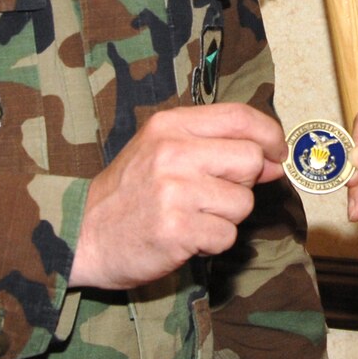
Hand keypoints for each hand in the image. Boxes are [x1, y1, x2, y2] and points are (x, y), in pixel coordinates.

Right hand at [69, 102, 285, 289]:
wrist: (81, 235)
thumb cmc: (128, 193)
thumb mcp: (162, 151)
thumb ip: (215, 147)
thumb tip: (271, 161)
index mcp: (169, 125)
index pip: (240, 117)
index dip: (270, 134)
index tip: (276, 153)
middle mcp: (172, 153)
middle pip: (250, 159)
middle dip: (243, 183)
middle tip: (213, 195)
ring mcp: (174, 191)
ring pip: (242, 202)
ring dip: (226, 216)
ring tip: (193, 216)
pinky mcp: (177, 230)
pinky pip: (226, 235)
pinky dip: (213, 241)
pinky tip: (186, 236)